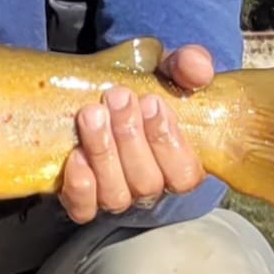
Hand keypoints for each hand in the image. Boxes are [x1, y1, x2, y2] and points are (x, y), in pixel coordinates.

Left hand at [60, 43, 212, 224]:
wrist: (102, 92)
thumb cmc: (145, 86)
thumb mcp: (169, 70)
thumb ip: (189, 65)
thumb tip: (197, 70)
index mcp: (179, 164)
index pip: (184, 175)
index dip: (168, 142)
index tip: (152, 102)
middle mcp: (149, 186)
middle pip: (147, 183)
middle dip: (130, 136)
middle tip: (116, 97)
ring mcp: (116, 195)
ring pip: (116, 195)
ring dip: (103, 153)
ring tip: (92, 115)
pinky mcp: (84, 199)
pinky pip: (84, 208)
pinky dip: (80, 186)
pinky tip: (75, 155)